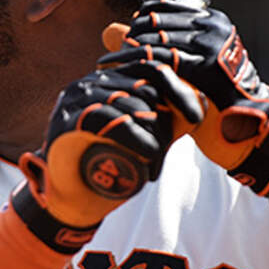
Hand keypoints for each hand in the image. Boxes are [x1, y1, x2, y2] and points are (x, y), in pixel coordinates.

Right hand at [18, 65, 201, 225]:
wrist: (71, 199)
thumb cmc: (109, 166)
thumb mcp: (143, 138)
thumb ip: (166, 119)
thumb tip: (201, 104)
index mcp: (110, 80)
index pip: (150, 70)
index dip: (177, 90)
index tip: (197, 118)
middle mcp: (92, 82)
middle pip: (145, 89)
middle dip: (163, 123)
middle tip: (162, 153)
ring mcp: (77, 99)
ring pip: (132, 105)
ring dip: (151, 137)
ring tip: (153, 163)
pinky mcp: (68, 120)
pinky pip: (110, 119)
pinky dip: (135, 137)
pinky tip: (149, 153)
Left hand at [99, 0, 268, 195]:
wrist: (249, 123)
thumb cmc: (218, 97)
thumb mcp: (188, 64)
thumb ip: (153, 44)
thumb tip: (110, 29)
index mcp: (212, 21)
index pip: (161, 7)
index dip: (138, 21)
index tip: (127, 37)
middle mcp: (212, 28)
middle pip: (154, 22)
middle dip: (131, 38)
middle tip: (113, 55)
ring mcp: (209, 45)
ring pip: (154, 40)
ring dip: (129, 53)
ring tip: (111, 65)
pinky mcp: (203, 67)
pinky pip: (161, 61)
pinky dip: (140, 67)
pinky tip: (126, 76)